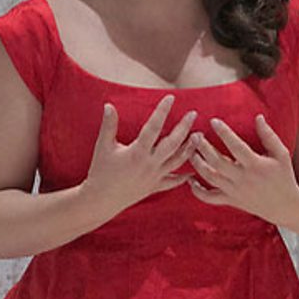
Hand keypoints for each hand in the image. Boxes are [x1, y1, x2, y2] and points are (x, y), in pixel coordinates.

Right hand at [80, 94, 197, 211]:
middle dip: (185, 127)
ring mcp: (155, 176)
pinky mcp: (155, 187)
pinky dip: (184, 177)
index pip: (153, 127)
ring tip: (199, 136)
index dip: (162, 111)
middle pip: (173, 143)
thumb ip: (109, 125)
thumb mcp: (103, 146)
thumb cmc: (100, 171)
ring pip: (178, 161)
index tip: (171, 98)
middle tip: (194, 113)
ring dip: (190, 148)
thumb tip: (109, 105)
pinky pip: (173, 181)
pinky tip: (193, 171)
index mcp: (137, 152)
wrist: (100, 200)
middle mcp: (150, 164)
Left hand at [187, 114, 298, 224]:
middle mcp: (243, 179)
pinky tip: (190, 179)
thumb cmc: (283, 176)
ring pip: (210, 177)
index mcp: (256, 165)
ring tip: (190, 150)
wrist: (284, 206)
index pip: (236, 146)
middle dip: (203, 147)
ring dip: (197, 163)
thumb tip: (258, 117)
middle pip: (217, 162)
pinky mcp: (230, 201)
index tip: (213, 120)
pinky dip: (197, 191)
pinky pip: (209, 198)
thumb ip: (269, 136)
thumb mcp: (281, 154)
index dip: (224, 133)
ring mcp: (234, 191)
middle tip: (195, 135)